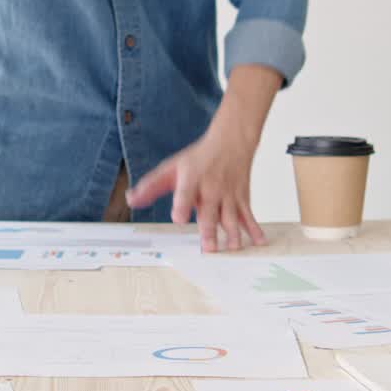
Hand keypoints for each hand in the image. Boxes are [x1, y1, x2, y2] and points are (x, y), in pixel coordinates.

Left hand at [127, 118, 267, 252]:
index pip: (185, 193)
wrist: (231, 141)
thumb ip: (151, 186)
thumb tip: (131, 200)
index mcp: (192, 179)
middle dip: (210, 230)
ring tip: (232, 249)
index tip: (179, 219)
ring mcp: (228, 195)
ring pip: (231, 217)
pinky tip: (258, 242)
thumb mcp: (171, 168)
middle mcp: (211, 188)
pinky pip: (249, 216)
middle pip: (210, 211)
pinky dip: (255, 229)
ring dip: (233, 234)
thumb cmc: (199, 158)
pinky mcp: (242, 199)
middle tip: (208, 249)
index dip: (182, 205)